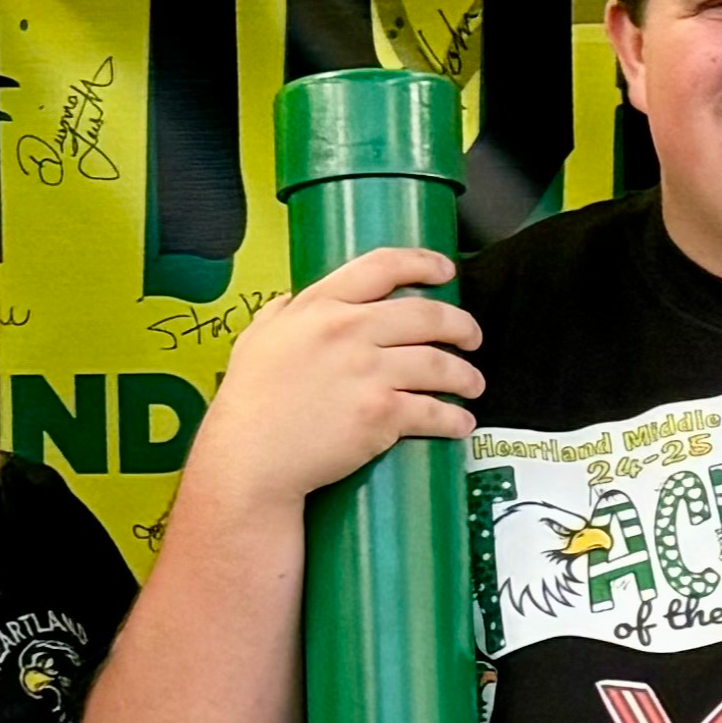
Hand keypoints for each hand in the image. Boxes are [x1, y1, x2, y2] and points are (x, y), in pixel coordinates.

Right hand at [184, 248, 482, 520]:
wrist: (250, 459)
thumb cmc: (248, 404)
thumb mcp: (255, 341)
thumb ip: (277, 315)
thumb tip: (288, 302)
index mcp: (319, 307)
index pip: (382, 266)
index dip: (422, 263)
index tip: (444, 269)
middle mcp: (348, 332)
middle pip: (425, 314)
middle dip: (460, 324)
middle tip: (472, 336)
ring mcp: (368, 373)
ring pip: (439, 363)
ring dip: (465, 374)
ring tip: (473, 384)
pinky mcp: (381, 415)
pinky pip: (434, 411)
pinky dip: (455, 418)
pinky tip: (462, 423)